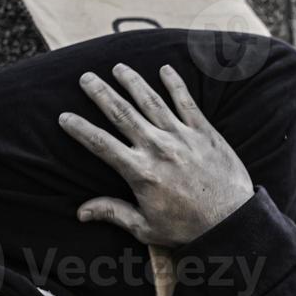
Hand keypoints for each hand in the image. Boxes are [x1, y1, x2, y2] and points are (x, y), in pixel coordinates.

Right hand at [59, 63, 253, 247]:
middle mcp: (157, 148)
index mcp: (140, 172)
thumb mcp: (146, 228)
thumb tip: (81, 212)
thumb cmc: (188, 228)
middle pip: (122, 113)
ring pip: (151, 101)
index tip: (64, 116)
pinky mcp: (204, 132)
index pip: (101, 144)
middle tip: (86, 77)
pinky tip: (165, 69)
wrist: (231, 221)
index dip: (80, 129)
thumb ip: (113, 213)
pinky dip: (175, 84)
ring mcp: (182, 137)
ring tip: (118, 68)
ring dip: (133, 82)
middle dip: (101, 93)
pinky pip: (186, 102)